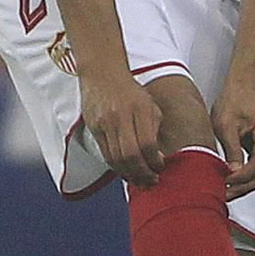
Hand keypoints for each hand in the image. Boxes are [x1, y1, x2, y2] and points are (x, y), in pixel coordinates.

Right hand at [80, 68, 165, 187]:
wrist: (102, 75)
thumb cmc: (130, 91)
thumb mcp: (150, 105)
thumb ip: (154, 128)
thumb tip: (158, 156)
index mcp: (140, 109)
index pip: (147, 143)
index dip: (154, 161)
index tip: (160, 167)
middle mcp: (121, 116)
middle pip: (131, 154)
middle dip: (142, 173)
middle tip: (151, 180)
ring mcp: (105, 123)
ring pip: (116, 158)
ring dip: (129, 174)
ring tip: (139, 180)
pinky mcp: (94, 128)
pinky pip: (105, 154)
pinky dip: (116, 167)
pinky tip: (125, 171)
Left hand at [212, 75, 254, 199]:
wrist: (244, 88)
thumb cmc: (233, 102)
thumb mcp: (225, 125)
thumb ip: (231, 150)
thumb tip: (232, 174)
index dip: (243, 176)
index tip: (224, 182)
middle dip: (245, 186)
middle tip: (223, 194)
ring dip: (247, 185)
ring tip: (226, 191)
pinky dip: (249, 178)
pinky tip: (233, 182)